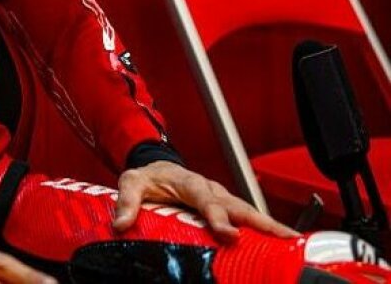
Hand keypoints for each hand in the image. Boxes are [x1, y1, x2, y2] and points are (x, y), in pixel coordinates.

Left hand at [111, 161, 299, 242]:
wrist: (156, 166)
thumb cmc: (147, 177)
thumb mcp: (131, 183)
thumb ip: (127, 201)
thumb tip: (120, 224)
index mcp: (189, 182)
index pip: (206, 199)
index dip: (218, 216)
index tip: (229, 234)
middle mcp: (210, 189)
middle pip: (238, 205)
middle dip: (260, 221)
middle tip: (283, 238)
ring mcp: (221, 198)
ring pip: (247, 211)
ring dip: (268, 226)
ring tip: (290, 244)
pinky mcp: (225, 207)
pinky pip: (246, 218)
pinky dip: (263, 230)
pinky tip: (278, 244)